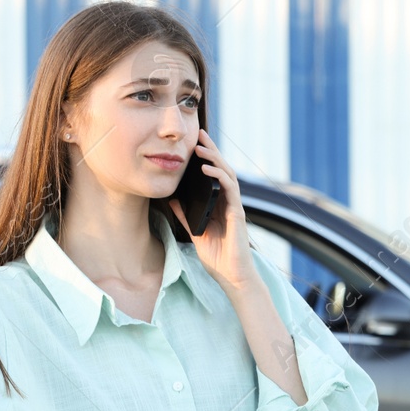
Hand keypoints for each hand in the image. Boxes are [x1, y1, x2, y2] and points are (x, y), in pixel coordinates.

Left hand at [170, 128, 257, 292]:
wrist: (231, 276)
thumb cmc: (217, 257)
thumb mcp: (195, 232)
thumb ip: (185, 215)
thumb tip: (172, 200)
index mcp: (219, 204)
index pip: (214, 176)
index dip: (207, 158)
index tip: (196, 143)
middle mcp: (229, 202)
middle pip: (222, 169)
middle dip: (212, 151)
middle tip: (200, 134)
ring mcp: (234, 206)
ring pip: (228, 174)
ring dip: (215, 159)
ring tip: (202, 147)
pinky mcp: (237, 213)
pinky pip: (229, 189)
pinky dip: (218, 176)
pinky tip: (206, 169)